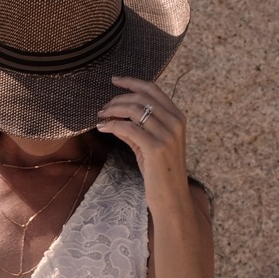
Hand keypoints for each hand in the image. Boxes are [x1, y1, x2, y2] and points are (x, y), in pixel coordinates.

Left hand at [96, 76, 190, 212]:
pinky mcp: (156, 147)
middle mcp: (175, 122)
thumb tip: (112, 113)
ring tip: (101, 117)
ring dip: (112, 111)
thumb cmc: (159, 169)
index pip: (153, 89)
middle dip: (117, 100)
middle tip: (102, 109)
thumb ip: (136, 125)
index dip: (132, 82)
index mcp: (177, 116)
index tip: (114, 80)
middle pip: (140, 97)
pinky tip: (103, 128)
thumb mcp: (148, 142)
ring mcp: (167, 134)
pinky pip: (127, 128)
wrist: (171, 196)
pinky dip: (112, 125)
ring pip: (133, 110)